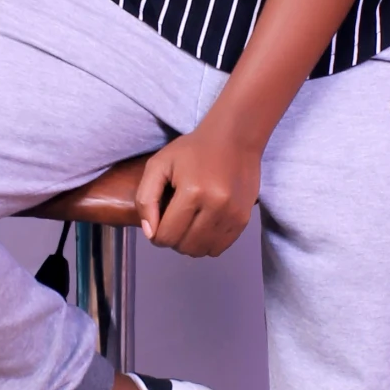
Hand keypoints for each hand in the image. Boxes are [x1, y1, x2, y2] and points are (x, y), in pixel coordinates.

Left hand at [135, 116, 260, 257]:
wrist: (235, 138)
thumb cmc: (193, 150)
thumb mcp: (159, 165)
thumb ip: (146, 199)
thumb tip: (150, 233)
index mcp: (192, 192)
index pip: (167, 236)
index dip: (156, 234)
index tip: (158, 222)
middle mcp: (216, 206)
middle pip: (185, 247)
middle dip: (173, 239)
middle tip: (173, 221)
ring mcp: (233, 214)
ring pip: (203, 251)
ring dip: (190, 243)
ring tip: (189, 223)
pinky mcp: (244, 220)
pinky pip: (219, 248)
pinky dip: (207, 243)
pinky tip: (203, 225)